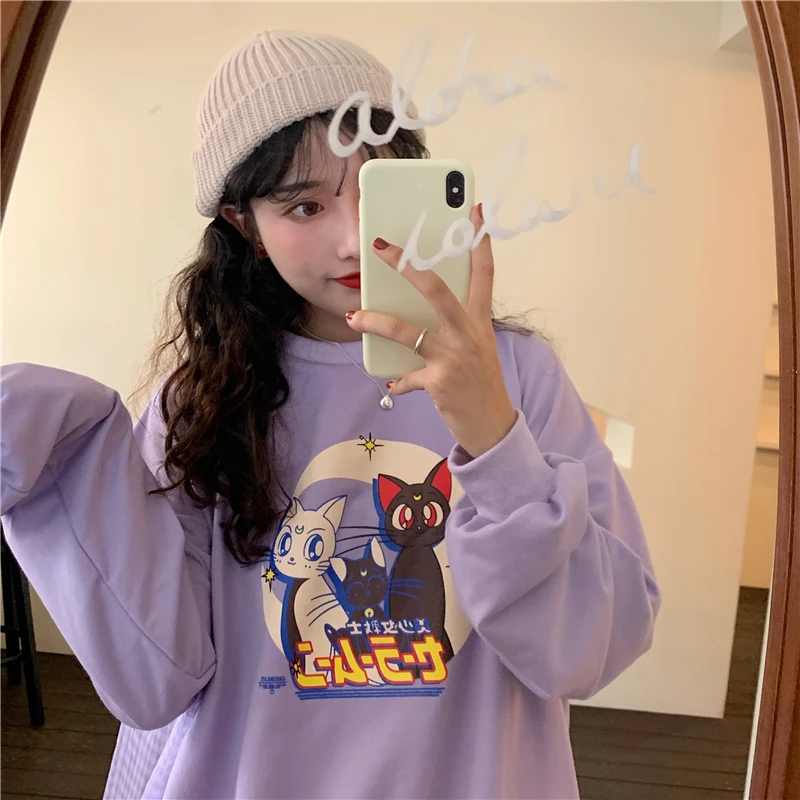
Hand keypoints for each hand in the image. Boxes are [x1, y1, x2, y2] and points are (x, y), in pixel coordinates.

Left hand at [346, 203, 517, 458]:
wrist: (493, 426)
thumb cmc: (481, 382)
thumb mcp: (477, 347)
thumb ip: (456, 325)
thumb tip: (420, 309)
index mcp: (480, 321)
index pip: (484, 275)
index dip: (480, 243)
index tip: (475, 214)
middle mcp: (468, 334)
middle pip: (436, 289)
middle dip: (407, 265)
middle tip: (381, 247)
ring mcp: (453, 357)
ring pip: (407, 332)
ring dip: (376, 322)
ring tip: (354, 316)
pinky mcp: (439, 382)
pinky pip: (407, 377)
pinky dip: (398, 380)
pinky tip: (390, 381)